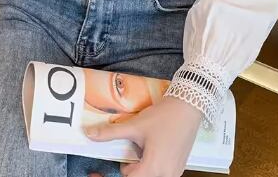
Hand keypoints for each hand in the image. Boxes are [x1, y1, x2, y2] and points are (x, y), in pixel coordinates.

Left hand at [85, 95, 202, 176]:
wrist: (189, 107)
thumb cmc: (163, 116)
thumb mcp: (135, 125)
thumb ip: (110, 133)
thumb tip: (88, 134)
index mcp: (153, 168)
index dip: (118, 170)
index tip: (109, 165)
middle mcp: (165, 176)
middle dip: (132, 168)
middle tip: (134, 150)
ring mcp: (174, 173)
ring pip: (150, 175)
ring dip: (143, 167)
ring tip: (146, 146)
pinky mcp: (179, 167)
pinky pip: (161, 173)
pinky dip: (154, 165)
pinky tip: (157, 147)